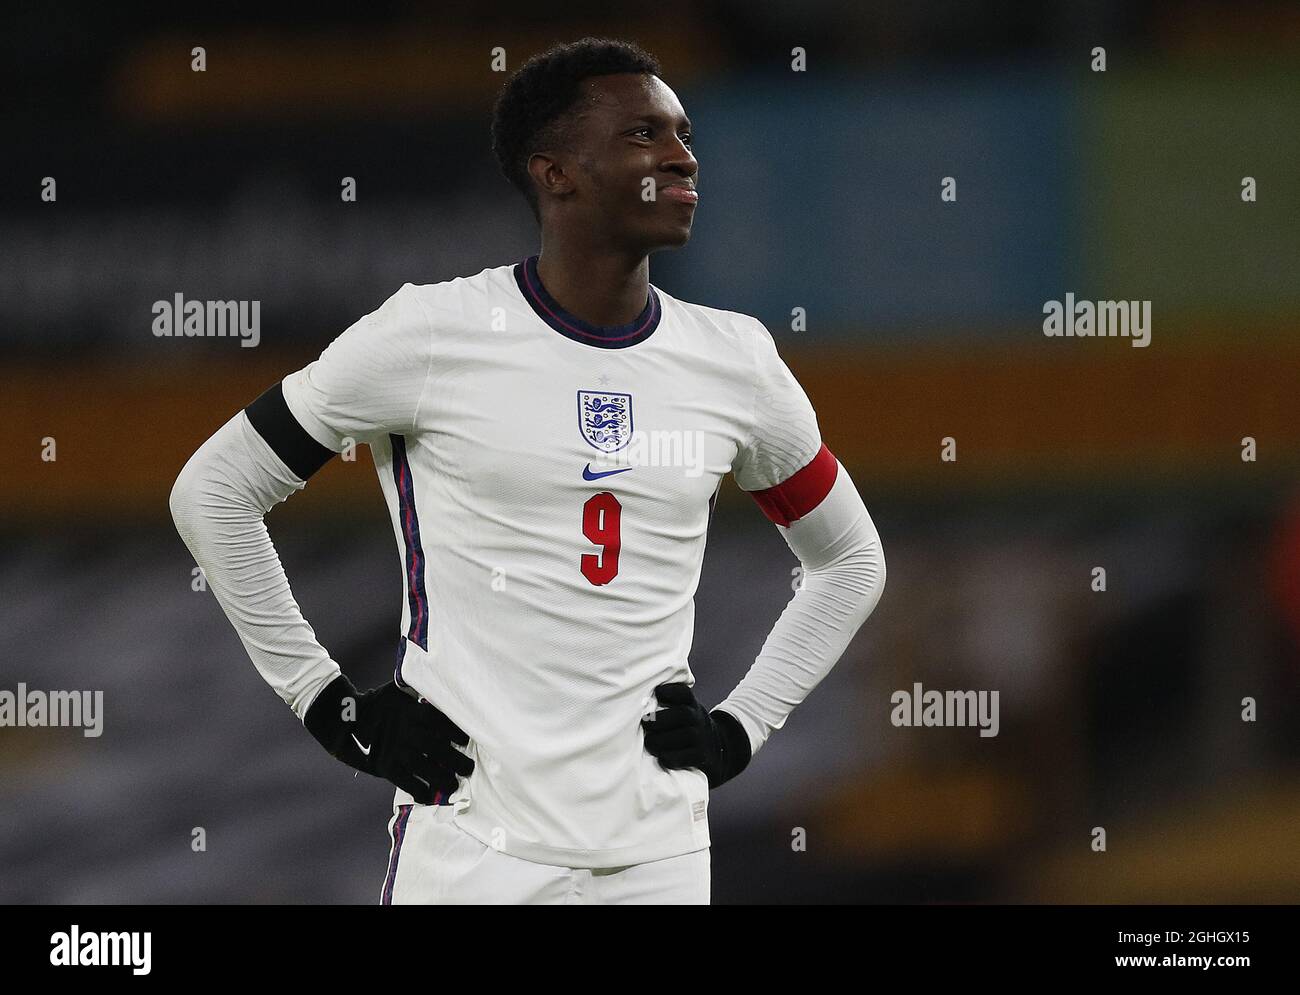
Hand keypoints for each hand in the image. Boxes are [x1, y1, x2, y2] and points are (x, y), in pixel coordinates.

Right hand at [305, 674, 473, 804]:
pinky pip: (406, 782)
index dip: (455, 731)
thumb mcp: (399, 690)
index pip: (439, 721)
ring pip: (425, 767)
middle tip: (469, 768)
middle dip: (456, 760)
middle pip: (436, 747)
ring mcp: (396, 750)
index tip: (466, 740)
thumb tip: (441, 680)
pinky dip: (419, 790)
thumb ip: (419, 691)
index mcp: (412, 711)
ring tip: (454, 785)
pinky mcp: (386, 766)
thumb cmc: (381, 703)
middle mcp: (407, 731)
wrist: (347, 718)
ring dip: (442, 778)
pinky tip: (430, 796)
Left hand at [640, 682, 751, 788]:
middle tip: (645, 724)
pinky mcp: (703, 756)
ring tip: (649, 743)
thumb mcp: (683, 710)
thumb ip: (665, 705)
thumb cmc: (687, 727)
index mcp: (691, 704)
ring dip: (664, 740)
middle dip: (661, 719)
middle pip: (683, 714)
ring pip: (686, 735)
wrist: (717, 748)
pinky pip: (689, 756)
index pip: (683, 693)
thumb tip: (635, 701)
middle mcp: (698, 718)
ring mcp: (702, 738)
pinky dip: (674, 757)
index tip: (657, 692)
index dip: (671, 691)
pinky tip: (662, 757)